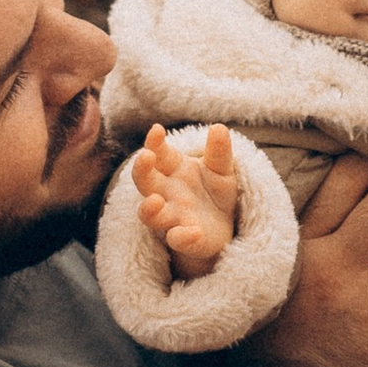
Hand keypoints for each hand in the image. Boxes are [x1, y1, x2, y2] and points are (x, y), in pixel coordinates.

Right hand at [132, 123, 238, 277]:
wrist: (225, 227)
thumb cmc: (215, 192)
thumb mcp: (222, 169)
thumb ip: (219, 152)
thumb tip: (219, 127)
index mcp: (174, 170)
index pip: (159, 153)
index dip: (154, 142)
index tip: (157, 130)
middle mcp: (167, 192)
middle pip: (145, 181)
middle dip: (142, 170)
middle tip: (146, 157)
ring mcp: (173, 216)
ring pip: (150, 215)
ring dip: (149, 209)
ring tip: (155, 201)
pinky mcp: (184, 239)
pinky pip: (176, 239)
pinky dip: (183, 236)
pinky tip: (195, 231)